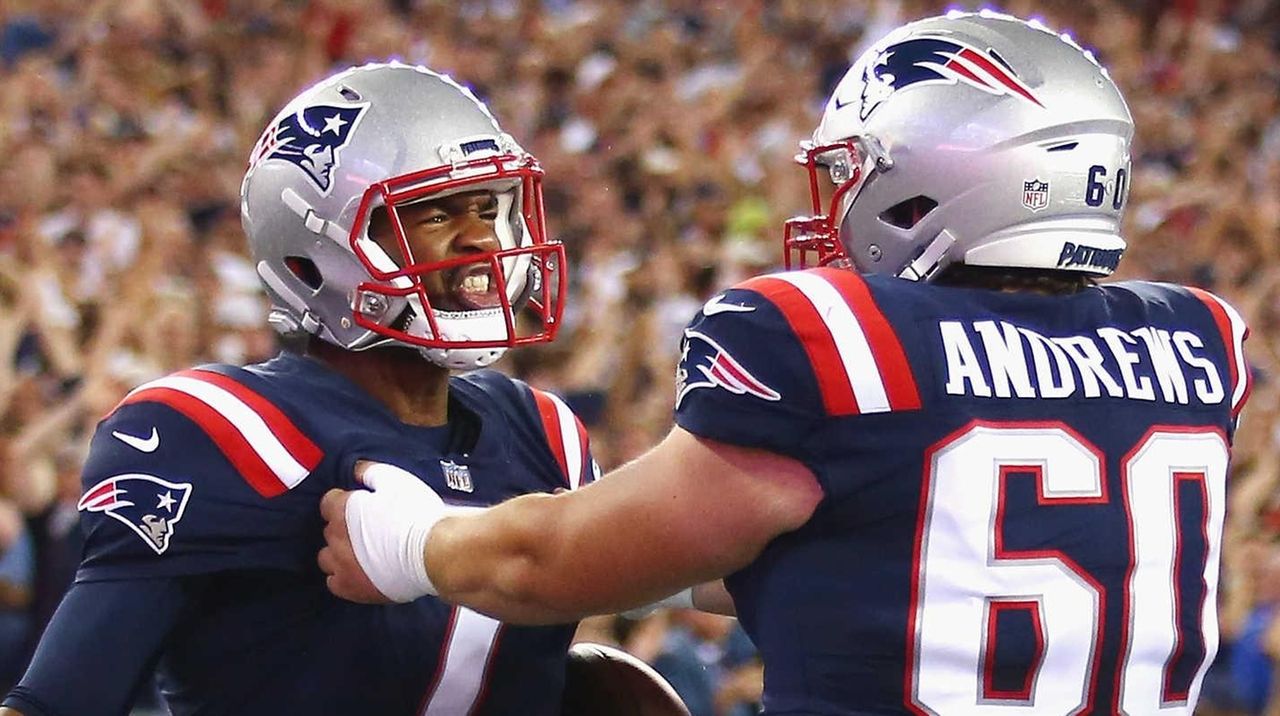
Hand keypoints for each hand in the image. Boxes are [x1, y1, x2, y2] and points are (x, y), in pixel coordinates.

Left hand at [318, 461, 444, 603]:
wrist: (436, 553)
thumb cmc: (418, 515)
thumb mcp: (396, 480)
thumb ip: (370, 472)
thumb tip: (357, 470)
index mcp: (343, 509)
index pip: (329, 502)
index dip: (346, 500)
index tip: (360, 504)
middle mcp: (336, 538)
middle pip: (329, 530)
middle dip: (344, 527)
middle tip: (368, 527)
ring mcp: (342, 566)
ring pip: (327, 558)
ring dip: (339, 552)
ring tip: (360, 552)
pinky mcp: (352, 589)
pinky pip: (334, 583)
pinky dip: (343, 576)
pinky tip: (359, 572)